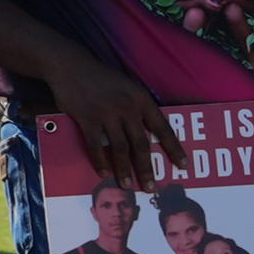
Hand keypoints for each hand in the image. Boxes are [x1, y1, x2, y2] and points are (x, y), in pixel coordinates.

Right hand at [47, 53, 176, 187]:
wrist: (70, 66)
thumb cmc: (101, 78)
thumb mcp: (128, 87)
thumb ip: (138, 107)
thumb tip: (148, 133)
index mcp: (142, 99)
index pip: (163, 128)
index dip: (174, 149)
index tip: (183, 166)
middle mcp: (128, 108)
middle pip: (141, 144)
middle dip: (147, 168)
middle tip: (151, 188)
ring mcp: (107, 113)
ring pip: (120, 148)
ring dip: (124, 170)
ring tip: (128, 185)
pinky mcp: (87, 118)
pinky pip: (96, 145)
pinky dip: (100, 161)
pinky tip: (104, 172)